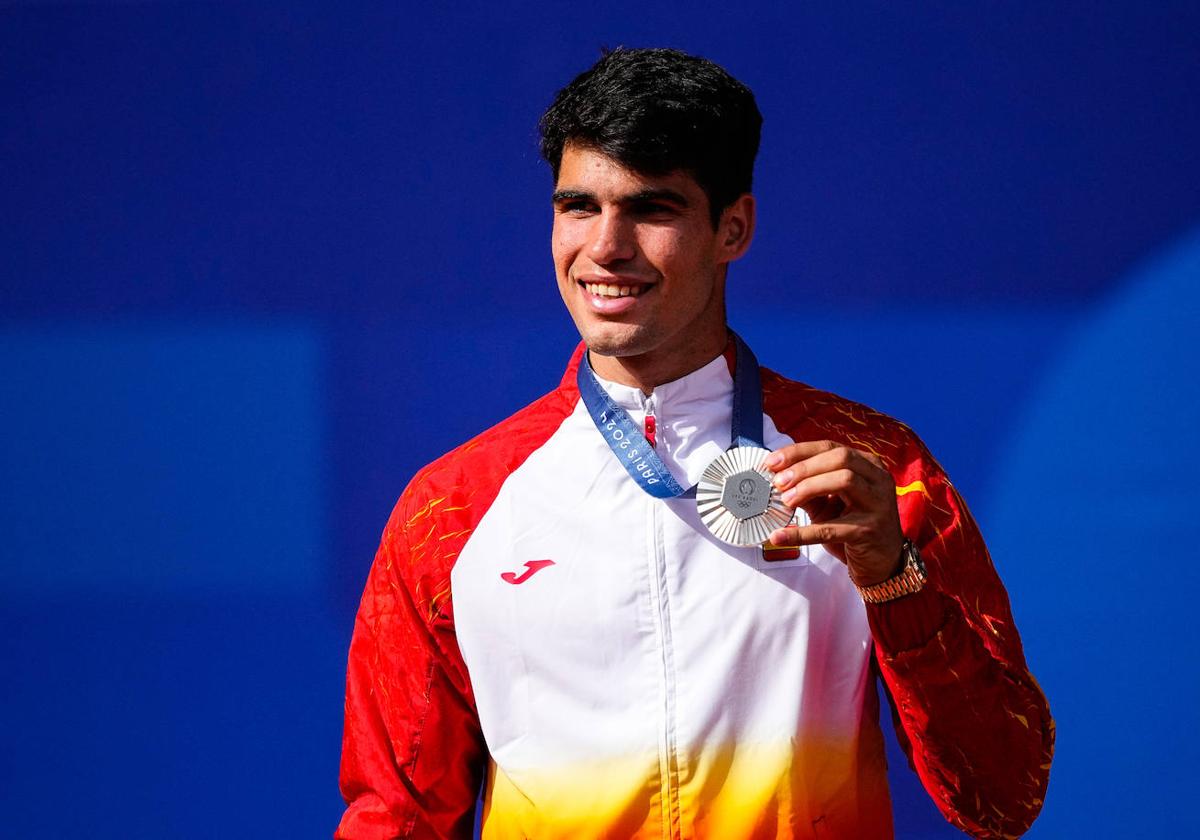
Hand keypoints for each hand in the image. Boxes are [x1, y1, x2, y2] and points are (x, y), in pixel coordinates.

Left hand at [764, 441, 903, 586]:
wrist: (882, 562)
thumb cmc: (853, 525)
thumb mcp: (829, 502)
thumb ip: (808, 487)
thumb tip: (776, 477)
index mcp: (868, 465)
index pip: (830, 447)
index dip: (799, 452)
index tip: (772, 462)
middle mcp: (877, 479)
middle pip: (840, 458)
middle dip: (804, 467)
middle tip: (778, 482)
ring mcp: (877, 503)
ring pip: (844, 480)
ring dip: (809, 487)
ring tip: (786, 501)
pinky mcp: (869, 531)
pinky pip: (831, 528)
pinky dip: (802, 533)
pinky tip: (780, 536)